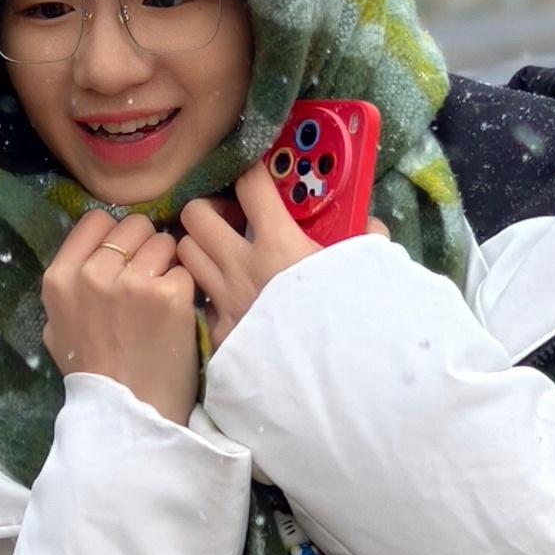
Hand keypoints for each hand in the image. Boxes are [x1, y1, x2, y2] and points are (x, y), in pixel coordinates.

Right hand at [40, 206, 200, 423]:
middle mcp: (93, 275)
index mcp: (59, 279)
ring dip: (167, 266)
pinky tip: (174, 317)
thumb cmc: (94, 375)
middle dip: (144, 248)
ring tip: (159, 302)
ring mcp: (133, 284)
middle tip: (145, 284)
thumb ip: (68, 287)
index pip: (95, 221)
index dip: (114, 237)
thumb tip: (87, 254)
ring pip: (164, 242)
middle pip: (134, 226)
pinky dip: (184, 290)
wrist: (129, 416)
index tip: (121, 260)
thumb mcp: (58, 330)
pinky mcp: (170, 296)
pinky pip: (185, 270)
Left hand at [178, 161, 378, 340]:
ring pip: (185, 255)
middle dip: (209, 210)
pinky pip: (199, 302)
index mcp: (278, 243)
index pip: (248, 184)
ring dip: (199, 249)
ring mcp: (225, 303)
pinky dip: (208, 295)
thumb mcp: (366, 271)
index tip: (258, 176)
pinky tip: (229, 300)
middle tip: (231, 220)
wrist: (334, 381)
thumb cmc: (352, 320)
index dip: (251, 173)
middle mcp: (241, 268)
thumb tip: (370, 225)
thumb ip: (366, 240)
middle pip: (195, 215)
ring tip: (223, 256)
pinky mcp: (219, 336)